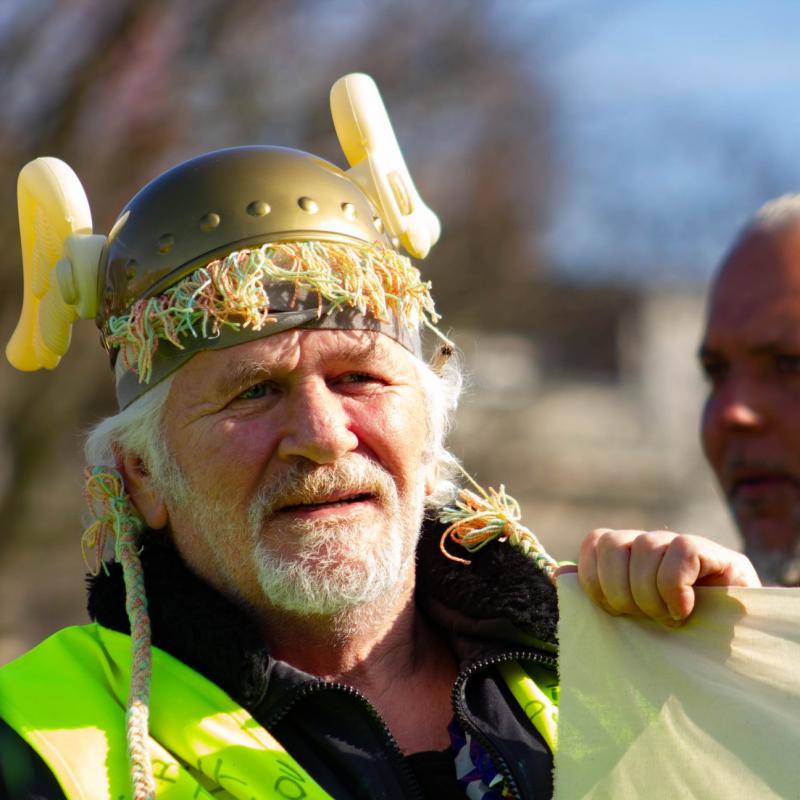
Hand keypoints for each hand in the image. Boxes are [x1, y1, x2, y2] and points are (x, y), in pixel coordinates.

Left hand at [557, 528, 760, 625]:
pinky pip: (680, 553)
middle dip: (619, 590)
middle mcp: (651, 542)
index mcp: (627, 552)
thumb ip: (598, 594)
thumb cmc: (672, 634)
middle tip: (640, 617)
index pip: (594, 541)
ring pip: (645, 548)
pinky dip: (674, 588)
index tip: (613, 611)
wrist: (733, 647)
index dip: (595, 579)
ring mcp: (681, 544)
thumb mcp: (631, 617)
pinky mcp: (713, 553)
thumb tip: (561, 574)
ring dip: (649, 595)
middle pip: (612, 542)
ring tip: (666, 620)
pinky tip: (684, 611)